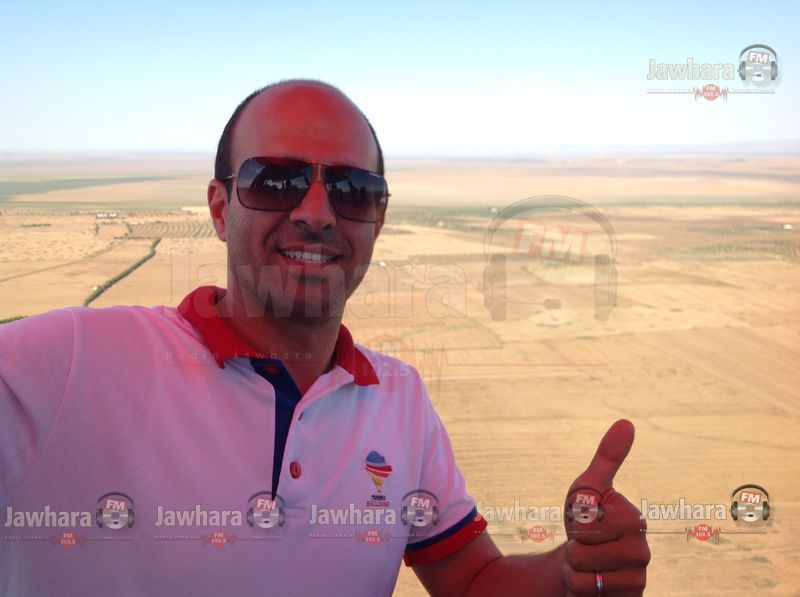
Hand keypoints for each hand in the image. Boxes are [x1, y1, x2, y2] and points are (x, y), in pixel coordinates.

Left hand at [561, 420, 649, 595]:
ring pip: (580, 570)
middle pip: (581, 547)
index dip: (575, 520)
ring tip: (585, 564)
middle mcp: (642, 549)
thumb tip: (627, 422)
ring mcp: (637, 578)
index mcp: (634, 518)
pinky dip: (576, 587)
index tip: (585, 521)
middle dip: (572, 546)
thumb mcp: (587, 489)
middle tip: (584, 545)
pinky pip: (583, 590)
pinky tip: (590, 584)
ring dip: (572, 568)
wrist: (584, 567)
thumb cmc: (586, 524)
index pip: (586, 517)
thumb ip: (607, 457)